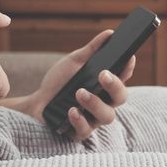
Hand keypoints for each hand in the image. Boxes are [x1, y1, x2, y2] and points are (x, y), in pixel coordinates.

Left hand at [7, 30, 134, 140]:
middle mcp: (104, 102)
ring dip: (95, 103)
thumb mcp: (75, 62)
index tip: (129, 57)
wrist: (38, 101)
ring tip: (80, 92)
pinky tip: (72, 110)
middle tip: (103, 74)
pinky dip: (79, 120)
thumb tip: (109, 33)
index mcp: (105, 85)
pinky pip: (85, 130)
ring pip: (107, 116)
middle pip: (121, 98)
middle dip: (115, 86)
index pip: (124, 77)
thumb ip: (92, 50)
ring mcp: (93, 119)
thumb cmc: (60, 81)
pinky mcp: (79, 132)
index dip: (128, 68)